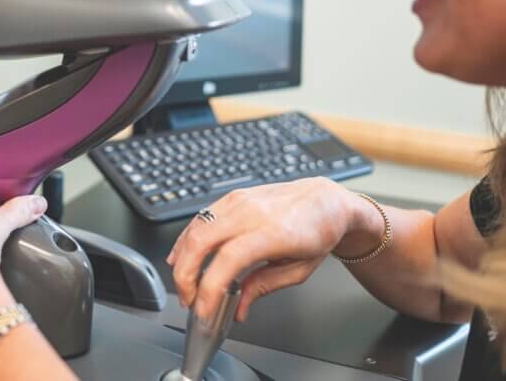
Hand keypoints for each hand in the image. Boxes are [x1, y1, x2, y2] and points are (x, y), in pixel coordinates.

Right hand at [166, 177, 371, 322]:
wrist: (324, 200)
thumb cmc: (318, 231)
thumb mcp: (299, 270)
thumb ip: (263, 287)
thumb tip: (238, 307)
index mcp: (274, 232)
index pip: (229, 259)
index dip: (209, 288)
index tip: (203, 309)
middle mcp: (252, 212)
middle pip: (201, 242)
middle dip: (185, 276)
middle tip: (189, 300)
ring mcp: (239, 200)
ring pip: (195, 228)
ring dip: (182, 259)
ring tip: (186, 284)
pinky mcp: (232, 197)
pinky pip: (200, 217)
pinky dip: (187, 239)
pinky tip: (183, 256)